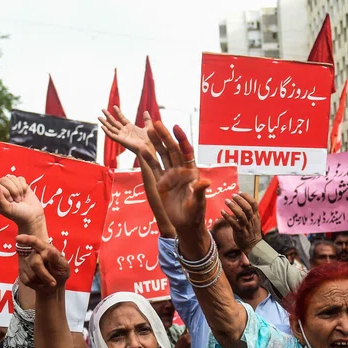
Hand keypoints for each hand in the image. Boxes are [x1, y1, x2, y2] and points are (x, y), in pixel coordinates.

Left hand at [0, 176, 44, 233]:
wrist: (33, 216)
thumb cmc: (18, 215)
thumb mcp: (6, 208)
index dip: (6, 192)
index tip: (10, 202)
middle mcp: (0, 190)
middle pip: (4, 179)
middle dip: (13, 191)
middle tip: (16, 200)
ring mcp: (10, 186)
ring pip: (12, 178)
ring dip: (19, 189)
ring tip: (19, 198)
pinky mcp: (20, 184)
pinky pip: (20, 178)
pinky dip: (24, 187)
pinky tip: (23, 194)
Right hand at [17, 234, 69, 294]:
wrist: (55, 285)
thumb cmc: (60, 272)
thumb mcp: (64, 266)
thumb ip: (57, 259)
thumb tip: (51, 250)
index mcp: (45, 249)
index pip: (35, 242)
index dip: (26, 239)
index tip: (18, 238)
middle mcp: (34, 254)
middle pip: (35, 263)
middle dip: (45, 275)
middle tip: (53, 283)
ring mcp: (26, 263)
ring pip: (31, 274)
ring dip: (42, 281)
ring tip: (48, 281)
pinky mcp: (22, 273)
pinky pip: (27, 281)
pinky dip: (36, 285)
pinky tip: (41, 282)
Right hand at [98, 106, 157, 164]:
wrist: (149, 148)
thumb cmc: (149, 140)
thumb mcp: (148, 127)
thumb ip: (147, 119)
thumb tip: (146, 111)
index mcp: (130, 128)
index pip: (122, 118)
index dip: (118, 112)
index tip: (114, 106)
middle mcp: (125, 131)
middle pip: (114, 122)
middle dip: (108, 116)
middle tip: (102, 109)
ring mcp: (122, 136)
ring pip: (111, 128)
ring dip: (105, 122)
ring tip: (99, 117)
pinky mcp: (121, 140)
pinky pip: (112, 135)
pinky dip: (107, 131)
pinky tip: (102, 126)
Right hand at [144, 120, 209, 235]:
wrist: (185, 223)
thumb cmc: (195, 213)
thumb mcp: (198, 202)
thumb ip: (199, 191)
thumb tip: (205, 182)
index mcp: (192, 171)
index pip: (187, 152)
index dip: (182, 140)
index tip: (176, 128)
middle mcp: (181, 170)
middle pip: (172, 150)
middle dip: (165, 137)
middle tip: (157, 123)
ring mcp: (170, 175)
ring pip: (162, 156)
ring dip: (156, 144)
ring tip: (148, 131)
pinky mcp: (161, 182)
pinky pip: (154, 168)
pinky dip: (148, 159)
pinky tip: (142, 150)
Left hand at [222, 193, 263, 251]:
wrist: (253, 245)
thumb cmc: (251, 230)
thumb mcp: (254, 220)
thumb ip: (250, 211)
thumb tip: (241, 200)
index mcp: (256, 215)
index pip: (254, 203)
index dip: (247, 197)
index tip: (239, 192)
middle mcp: (251, 219)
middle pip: (247, 208)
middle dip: (240, 200)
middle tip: (232, 196)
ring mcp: (246, 226)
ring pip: (240, 215)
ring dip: (233, 207)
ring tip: (226, 201)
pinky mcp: (239, 232)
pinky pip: (233, 223)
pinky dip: (227, 217)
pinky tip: (222, 211)